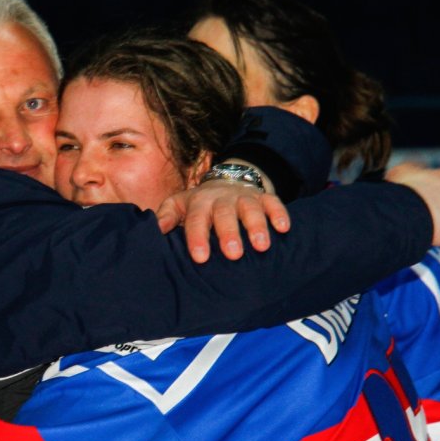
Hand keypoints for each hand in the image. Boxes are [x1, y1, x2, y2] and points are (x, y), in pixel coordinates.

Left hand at [156, 181, 289, 262]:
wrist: (225, 182)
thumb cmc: (198, 204)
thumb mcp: (178, 205)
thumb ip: (167, 216)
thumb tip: (156, 229)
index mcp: (199, 202)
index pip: (196, 220)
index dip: (198, 238)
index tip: (200, 258)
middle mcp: (222, 198)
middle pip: (225, 214)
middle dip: (229, 233)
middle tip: (233, 254)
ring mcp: (244, 197)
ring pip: (251, 208)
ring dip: (257, 226)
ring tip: (261, 246)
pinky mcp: (264, 197)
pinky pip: (274, 203)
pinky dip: (279, 214)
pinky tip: (284, 228)